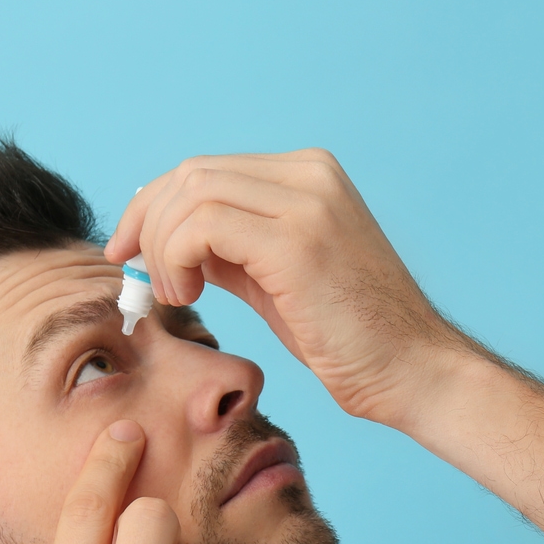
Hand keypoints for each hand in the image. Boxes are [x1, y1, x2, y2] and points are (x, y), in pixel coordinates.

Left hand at [105, 150, 471, 423]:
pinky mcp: (298, 242)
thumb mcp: (277, 279)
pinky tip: (188, 294)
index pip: (204, 170)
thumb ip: (231, 249)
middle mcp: (310, 176)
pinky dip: (176, 259)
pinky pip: (202, 227)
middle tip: (136, 278)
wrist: (414, 372)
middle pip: (190, 174)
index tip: (129, 251)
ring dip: (161, 248)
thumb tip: (167, 240)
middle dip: (145, 224)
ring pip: (191, 195)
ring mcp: (307, 203)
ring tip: (174, 295)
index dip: (153, 207)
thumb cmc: (350, 338)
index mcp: (308, 176)